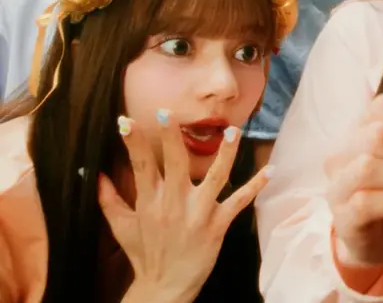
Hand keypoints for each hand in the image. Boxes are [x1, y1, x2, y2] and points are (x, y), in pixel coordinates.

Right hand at [98, 110, 270, 300]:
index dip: (135, 142)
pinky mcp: (218, 226)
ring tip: (233, 131)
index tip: (127, 120)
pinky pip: (240, 202)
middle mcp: (173, 204)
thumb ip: (109, 200)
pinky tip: (270, 171)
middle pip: (175, 163)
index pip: (140, 165)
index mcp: (149, 202)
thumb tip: (96, 175)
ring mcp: (198, 214)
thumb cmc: (144, 256)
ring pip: (215, 177)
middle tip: (169, 112)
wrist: (163, 288)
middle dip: (171, 137)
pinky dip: (256, 187)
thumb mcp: (122, 228)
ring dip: (226, 153)